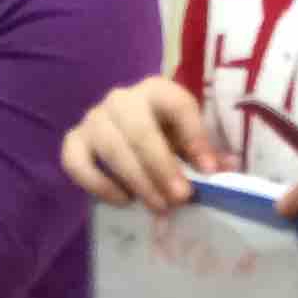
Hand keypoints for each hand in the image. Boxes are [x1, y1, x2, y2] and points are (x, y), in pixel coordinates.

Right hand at [62, 76, 217, 208]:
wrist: (122, 137)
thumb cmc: (162, 138)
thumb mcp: (185, 140)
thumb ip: (203, 153)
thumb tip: (224, 169)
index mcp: (157, 91)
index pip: (177, 105)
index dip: (194, 137)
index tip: (208, 170)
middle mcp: (122, 99)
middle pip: (139, 130)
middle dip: (162, 167)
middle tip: (180, 197)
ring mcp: (93, 119)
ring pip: (111, 148)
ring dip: (137, 180)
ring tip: (158, 205)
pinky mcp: (73, 141)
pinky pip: (77, 163)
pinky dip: (99, 185)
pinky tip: (123, 200)